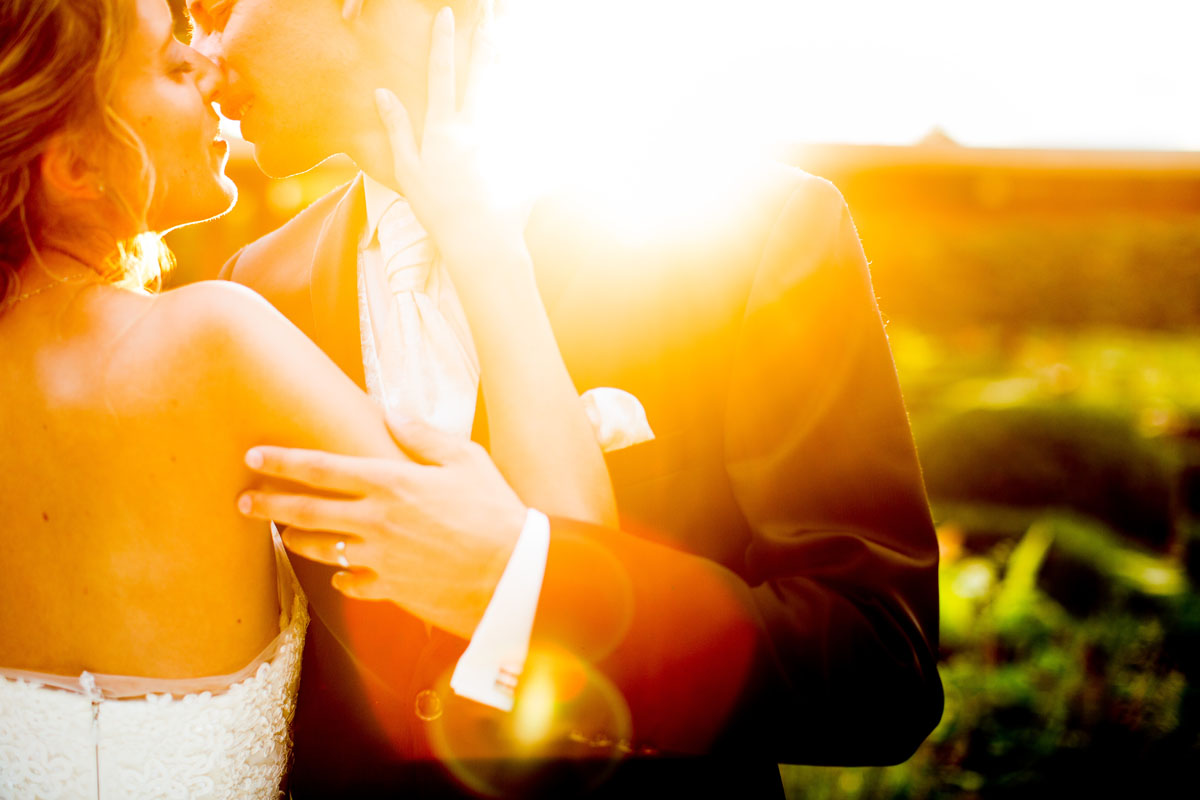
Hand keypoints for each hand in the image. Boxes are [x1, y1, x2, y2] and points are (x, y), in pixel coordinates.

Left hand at [238, 413, 528, 639]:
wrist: (512, 573)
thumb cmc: (494, 511)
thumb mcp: (465, 460)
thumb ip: (423, 435)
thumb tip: (392, 411)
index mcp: (390, 483)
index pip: (320, 469)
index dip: (282, 461)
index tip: (254, 457)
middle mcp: (375, 521)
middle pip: (306, 511)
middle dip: (269, 505)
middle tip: (243, 502)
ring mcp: (379, 559)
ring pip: (322, 549)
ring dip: (297, 540)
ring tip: (284, 536)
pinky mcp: (390, 589)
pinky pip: (352, 583)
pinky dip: (342, 577)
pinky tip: (339, 575)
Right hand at [374, 6, 527, 269]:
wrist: (480, 240)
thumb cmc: (438, 209)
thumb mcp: (407, 169)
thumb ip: (396, 128)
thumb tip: (382, 92)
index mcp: (443, 127)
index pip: (440, 75)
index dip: (442, 42)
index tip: (447, 14)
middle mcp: (474, 126)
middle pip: (480, 73)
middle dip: (485, 39)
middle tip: (491, 12)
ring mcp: (500, 139)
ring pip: (508, 93)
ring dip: (510, 64)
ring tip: (514, 37)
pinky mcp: (520, 154)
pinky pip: (531, 126)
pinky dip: (538, 109)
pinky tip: (551, 90)